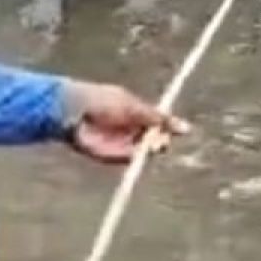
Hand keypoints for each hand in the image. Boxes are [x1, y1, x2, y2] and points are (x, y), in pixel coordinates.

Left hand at [63, 82, 189, 163]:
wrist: (77, 111)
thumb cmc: (104, 101)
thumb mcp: (134, 107)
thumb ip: (157, 118)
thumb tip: (184, 127)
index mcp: (136, 112)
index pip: (159, 123)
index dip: (169, 127)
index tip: (182, 131)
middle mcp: (130, 129)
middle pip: (154, 139)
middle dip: (162, 140)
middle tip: (163, 140)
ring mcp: (122, 143)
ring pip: (144, 151)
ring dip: (151, 149)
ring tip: (154, 144)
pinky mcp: (112, 156)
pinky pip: (131, 159)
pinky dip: (138, 157)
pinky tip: (142, 151)